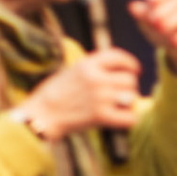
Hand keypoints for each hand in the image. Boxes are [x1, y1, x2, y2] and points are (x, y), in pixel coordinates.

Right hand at [22, 49, 141, 137]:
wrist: (41, 115)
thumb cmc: (57, 93)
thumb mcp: (73, 71)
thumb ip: (95, 68)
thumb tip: (122, 69)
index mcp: (87, 64)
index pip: (118, 56)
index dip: (130, 63)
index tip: (135, 70)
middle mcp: (96, 78)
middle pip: (130, 79)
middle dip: (128, 86)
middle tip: (121, 93)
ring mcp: (100, 97)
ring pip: (132, 96)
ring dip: (129, 102)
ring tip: (119, 105)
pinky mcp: (101, 116)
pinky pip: (130, 117)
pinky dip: (129, 119)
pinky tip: (121, 118)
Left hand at [128, 0, 176, 77]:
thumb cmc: (159, 28)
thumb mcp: (148, 22)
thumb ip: (142, 14)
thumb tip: (132, 6)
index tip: (150, 5)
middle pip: (176, 1)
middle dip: (164, 11)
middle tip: (153, 21)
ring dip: (173, 22)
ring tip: (161, 30)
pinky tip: (173, 43)